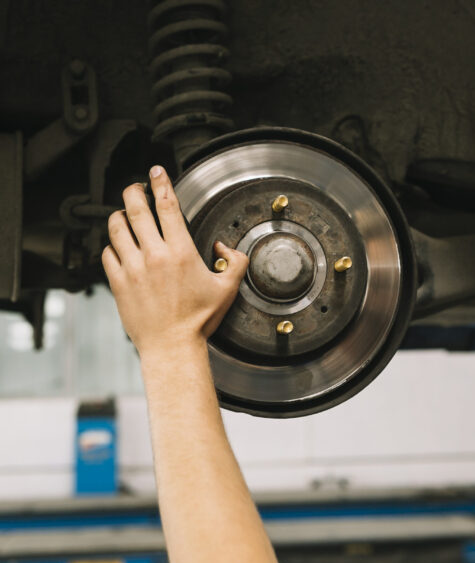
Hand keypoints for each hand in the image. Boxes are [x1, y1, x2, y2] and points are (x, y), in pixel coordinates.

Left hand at [102, 165, 248, 357]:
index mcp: (180, 252)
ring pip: (116, 227)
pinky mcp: (117, 283)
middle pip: (135, 208)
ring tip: (125, 214)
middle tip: (137, 187)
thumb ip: (235, 262)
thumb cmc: (199, 320)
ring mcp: (132, 268)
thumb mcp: (227, 289)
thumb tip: (223, 248)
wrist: (172, 346)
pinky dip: (112, 245)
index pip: (166, 205)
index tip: (157, 172)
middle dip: (134, 190)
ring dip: (119, 215)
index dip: (160, 182)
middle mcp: (153, 255)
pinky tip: (120, 246)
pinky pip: (107, 253)